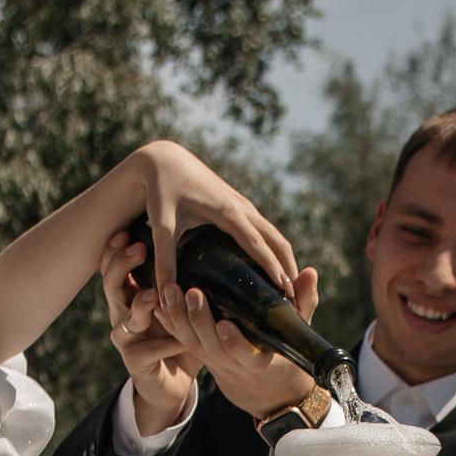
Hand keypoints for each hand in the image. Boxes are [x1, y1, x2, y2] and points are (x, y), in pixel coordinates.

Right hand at [102, 230, 199, 433]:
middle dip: (122, 266)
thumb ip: (186, 280)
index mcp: (130, 295)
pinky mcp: (134, 362)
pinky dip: (164, 345)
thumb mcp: (182, 307)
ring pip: (124, 319)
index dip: (117, 249)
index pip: (116, 267)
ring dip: (139, 306)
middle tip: (138, 248)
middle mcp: (122, 314)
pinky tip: (180, 341)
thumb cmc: (179, 336)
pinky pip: (146, 351)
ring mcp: (126, 339)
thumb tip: (210, 241)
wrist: (172, 383)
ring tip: (154, 295)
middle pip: (111, 285)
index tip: (128, 230)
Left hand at [121, 139, 295, 301]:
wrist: (163, 158)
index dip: (273, 267)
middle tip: (295, 297)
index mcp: (227, 212)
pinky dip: (273, 248)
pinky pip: (262, 229)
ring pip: (272, 233)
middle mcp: (240, 207)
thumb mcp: (161, 223)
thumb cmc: (160, 189)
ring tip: (288, 286)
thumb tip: (164, 294)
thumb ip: (164, 258)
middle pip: (276, 238)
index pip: (258, 243)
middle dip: (289, 266)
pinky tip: (270, 266)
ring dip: (283, 257)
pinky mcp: (237, 204)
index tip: (287, 289)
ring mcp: (241, 204)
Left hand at [155, 264, 325, 419]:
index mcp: (258, 360)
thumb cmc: (282, 349)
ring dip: (177, 317)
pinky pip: (179, 337)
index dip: (235, 342)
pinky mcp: (198, 351)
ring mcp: (211, 358)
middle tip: (192, 293)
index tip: (225, 324)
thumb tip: (310, 272)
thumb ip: (304, 302)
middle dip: (200, 321)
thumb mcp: (297, 330)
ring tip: (170, 289)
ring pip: (190, 341)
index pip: (245, 355)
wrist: (262, 386)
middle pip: (211, 346)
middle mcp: (231, 363)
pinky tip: (156, 300)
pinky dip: (167, 321)